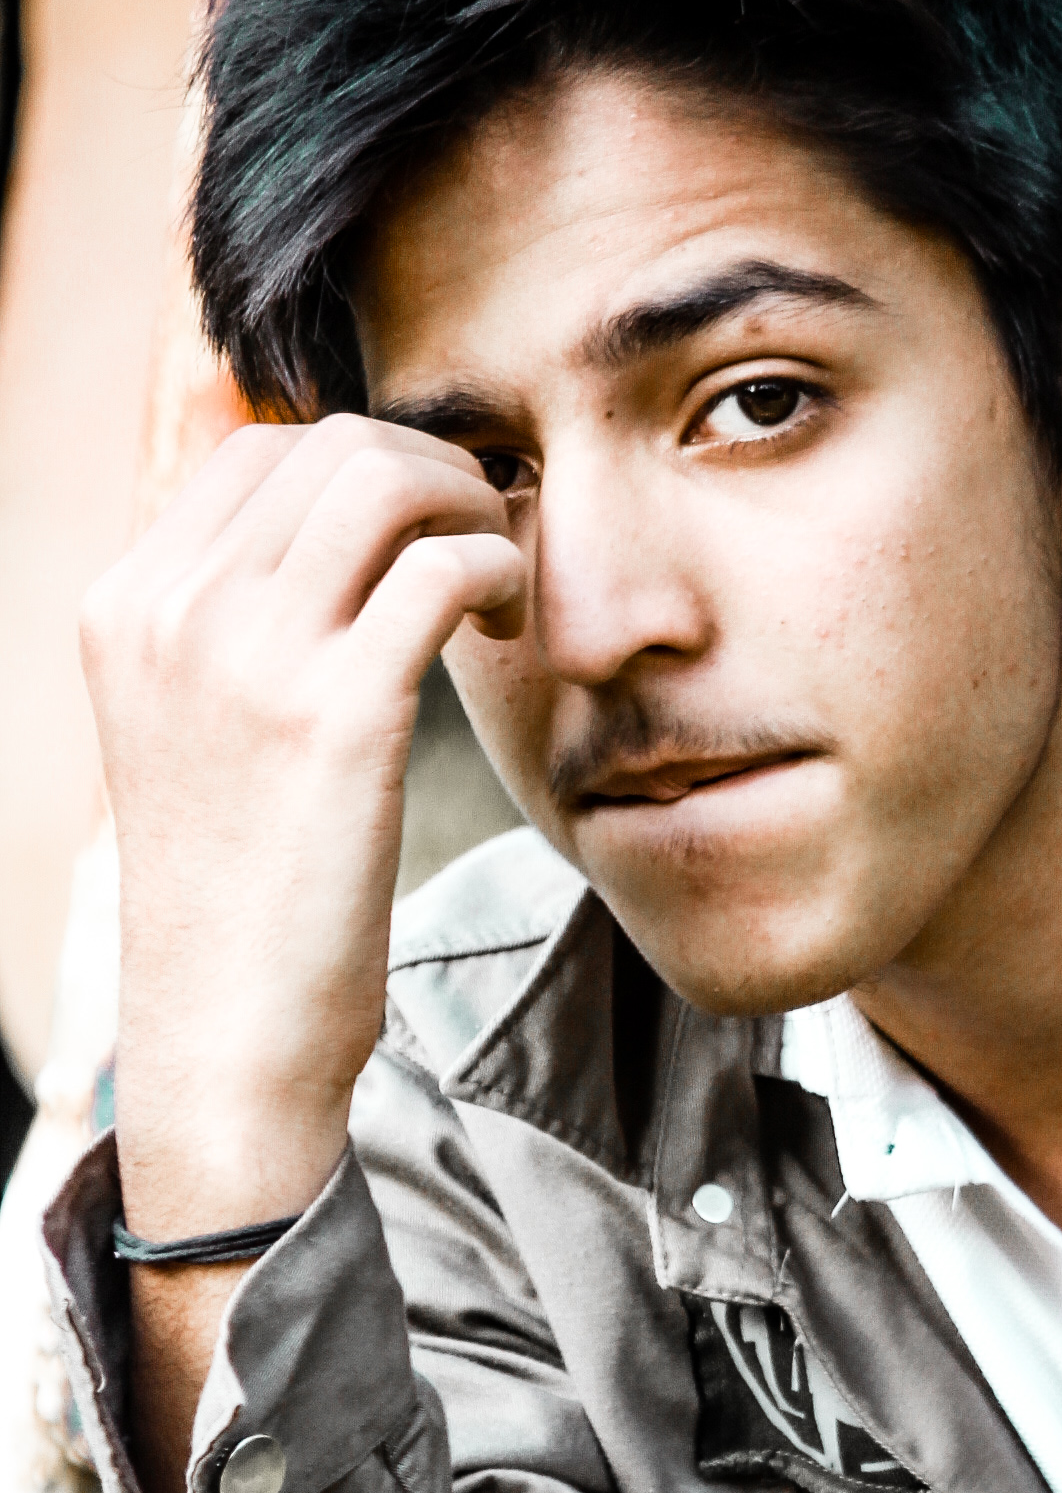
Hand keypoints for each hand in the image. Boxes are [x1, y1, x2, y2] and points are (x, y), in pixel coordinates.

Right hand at [81, 414, 523, 1492]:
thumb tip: (333, 543)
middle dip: (433, 476)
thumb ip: (236, 633)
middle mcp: (171, 612)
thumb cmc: (235, 903)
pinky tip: (505, 632)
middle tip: (483, 552)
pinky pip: (443, 567)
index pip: (256, 449)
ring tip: (497, 592)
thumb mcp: (195, 738)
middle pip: (329, 447)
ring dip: (472, 513)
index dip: (365, 465)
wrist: (223, 1044)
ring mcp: (246, 658)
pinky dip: (496, 574)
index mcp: (125, 607)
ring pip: (388, 481)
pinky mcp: (336, 717)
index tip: (423, 530)